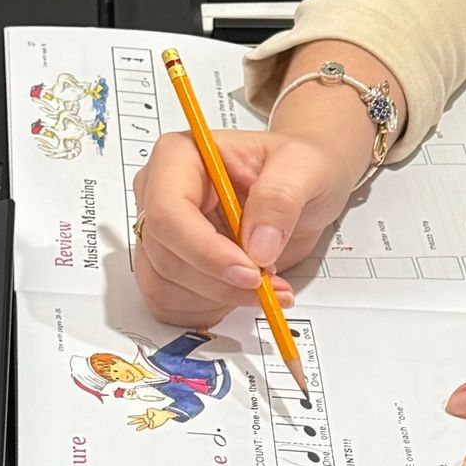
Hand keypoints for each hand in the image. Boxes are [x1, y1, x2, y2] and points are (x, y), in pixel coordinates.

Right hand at [131, 128, 357, 327]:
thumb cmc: (297, 166)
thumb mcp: (304, 167)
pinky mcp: (171, 264)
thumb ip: (280, 198)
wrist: (303, 184)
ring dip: (217, 299)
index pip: (168, 212)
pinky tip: (242, 294)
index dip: (204, 251)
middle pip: (165, 256)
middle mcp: (160, 194)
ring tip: (264, 285)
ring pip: (165, 286)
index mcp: (180, 157)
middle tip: (268, 282)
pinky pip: (170, 302)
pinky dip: (210, 309)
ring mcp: (163, 233)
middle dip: (220, 281)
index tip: (249, 272)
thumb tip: (257, 246)